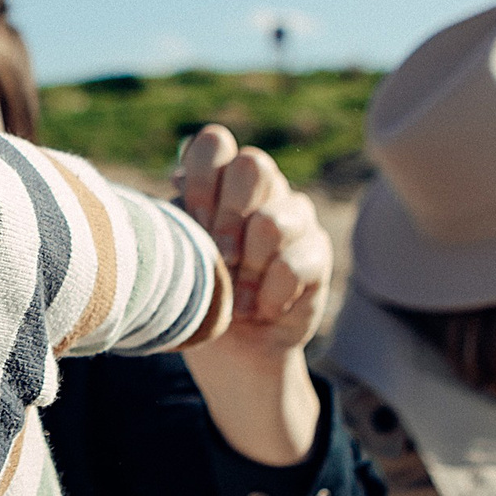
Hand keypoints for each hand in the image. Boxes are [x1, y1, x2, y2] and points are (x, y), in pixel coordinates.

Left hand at [175, 126, 330, 358]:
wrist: (231, 351)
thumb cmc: (197, 296)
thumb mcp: (179, 256)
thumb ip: (181, 216)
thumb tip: (177, 177)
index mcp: (218, 180)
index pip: (213, 144)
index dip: (200, 181)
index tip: (191, 223)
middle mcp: (260, 189)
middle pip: (252, 165)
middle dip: (227, 220)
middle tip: (220, 260)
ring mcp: (294, 216)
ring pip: (272, 221)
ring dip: (248, 270)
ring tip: (238, 297)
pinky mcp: (318, 251)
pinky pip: (293, 265)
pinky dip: (269, 297)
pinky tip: (261, 310)